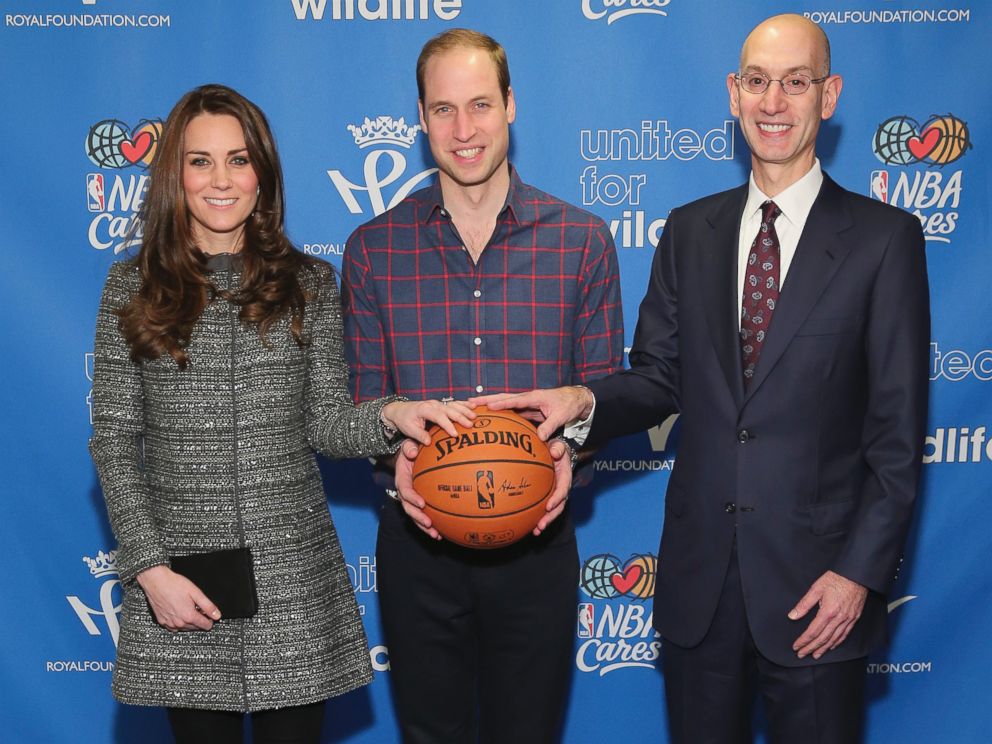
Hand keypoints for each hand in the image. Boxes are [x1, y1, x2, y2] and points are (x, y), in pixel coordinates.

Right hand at [137, 564, 220, 630]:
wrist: (156, 581)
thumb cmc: (174, 584)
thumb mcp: (196, 593)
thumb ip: (208, 606)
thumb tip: (217, 615)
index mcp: (189, 616)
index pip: (205, 626)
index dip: (210, 619)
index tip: (209, 614)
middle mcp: (179, 622)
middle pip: (196, 628)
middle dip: (200, 620)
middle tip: (198, 608)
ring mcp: (169, 623)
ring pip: (185, 628)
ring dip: (189, 622)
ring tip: (188, 608)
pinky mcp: (162, 621)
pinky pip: (173, 628)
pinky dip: (179, 623)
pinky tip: (179, 613)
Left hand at [382, 399, 474, 445]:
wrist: (401, 410)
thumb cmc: (405, 420)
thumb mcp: (408, 429)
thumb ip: (418, 435)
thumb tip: (428, 442)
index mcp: (424, 409)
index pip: (438, 416)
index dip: (447, 425)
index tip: (455, 434)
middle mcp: (433, 404)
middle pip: (448, 409)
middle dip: (460, 417)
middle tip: (470, 425)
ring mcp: (438, 403)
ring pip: (453, 405)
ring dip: (464, 410)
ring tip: (474, 416)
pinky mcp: (441, 404)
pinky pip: (454, 403)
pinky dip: (464, 404)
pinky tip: (473, 406)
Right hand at [393, 438, 440, 539]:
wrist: (410, 454)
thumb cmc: (412, 449)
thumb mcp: (408, 445)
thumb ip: (409, 447)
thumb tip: (413, 451)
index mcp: (402, 479)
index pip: (405, 490)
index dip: (412, 498)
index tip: (422, 503)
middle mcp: (404, 492)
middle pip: (408, 508)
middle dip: (418, 517)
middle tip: (429, 523)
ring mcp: (411, 499)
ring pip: (415, 516)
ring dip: (424, 527)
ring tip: (436, 535)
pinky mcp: (418, 503)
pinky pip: (423, 516)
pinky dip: (431, 526)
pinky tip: (441, 534)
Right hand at [470, 386, 593, 440]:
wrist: (577, 399)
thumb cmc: (570, 405)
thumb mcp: (561, 416)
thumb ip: (550, 425)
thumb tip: (539, 437)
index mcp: (534, 397)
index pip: (514, 400)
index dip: (500, 404)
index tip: (487, 406)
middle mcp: (528, 398)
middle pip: (503, 398)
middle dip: (486, 400)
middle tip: (469, 401)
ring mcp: (527, 403)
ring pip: (505, 404)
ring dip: (490, 405)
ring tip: (473, 407)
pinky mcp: (529, 409)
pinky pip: (512, 410)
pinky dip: (500, 412)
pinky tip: (491, 418)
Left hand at [532, 439, 572, 535]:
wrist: (557, 450)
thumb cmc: (556, 447)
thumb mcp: (559, 444)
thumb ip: (558, 447)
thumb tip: (554, 451)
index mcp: (565, 476)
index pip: (563, 489)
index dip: (557, 499)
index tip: (548, 506)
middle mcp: (562, 487)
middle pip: (559, 506)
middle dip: (550, 517)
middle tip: (540, 525)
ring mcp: (556, 493)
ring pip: (553, 510)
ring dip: (545, 521)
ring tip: (535, 531)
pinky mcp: (549, 495)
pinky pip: (545, 507)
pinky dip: (538, 516)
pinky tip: (528, 525)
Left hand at [789, 570, 867, 658]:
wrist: (856, 575)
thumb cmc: (835, 579)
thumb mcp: (816, 589)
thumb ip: (804, 604)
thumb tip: (792, 616)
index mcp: (827, 612)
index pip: (813, 631)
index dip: (804, 641)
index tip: (796, 646)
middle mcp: (839, 619)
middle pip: (823, 638)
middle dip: (811, 648)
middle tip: (802, 654)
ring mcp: (848, 620)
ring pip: (834, 639)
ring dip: (823, 649)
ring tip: (815, 655)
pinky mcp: (854, 618)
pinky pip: (845, 634)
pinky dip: (837, 642)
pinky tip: (831, 646)